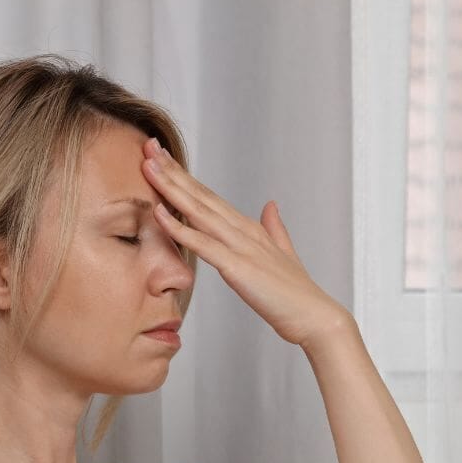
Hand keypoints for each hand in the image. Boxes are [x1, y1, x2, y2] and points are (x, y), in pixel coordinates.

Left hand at [140, 137, 353, 349]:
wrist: (314, 316)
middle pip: (201, 195)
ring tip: (148, 166)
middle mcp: (243, 230)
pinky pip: (203, 245)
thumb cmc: (296, 293)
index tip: (162, 158)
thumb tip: (271, 205)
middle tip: (148, 146)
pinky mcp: (237, 267)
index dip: (185, 177)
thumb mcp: (283, 254)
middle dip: (172, 171)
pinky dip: (180, 228)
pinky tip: (160, 213)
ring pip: (199, 211)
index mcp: (249, 228)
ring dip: (171, 188)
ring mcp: (240, 247)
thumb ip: (275, 228)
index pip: (210, 197)